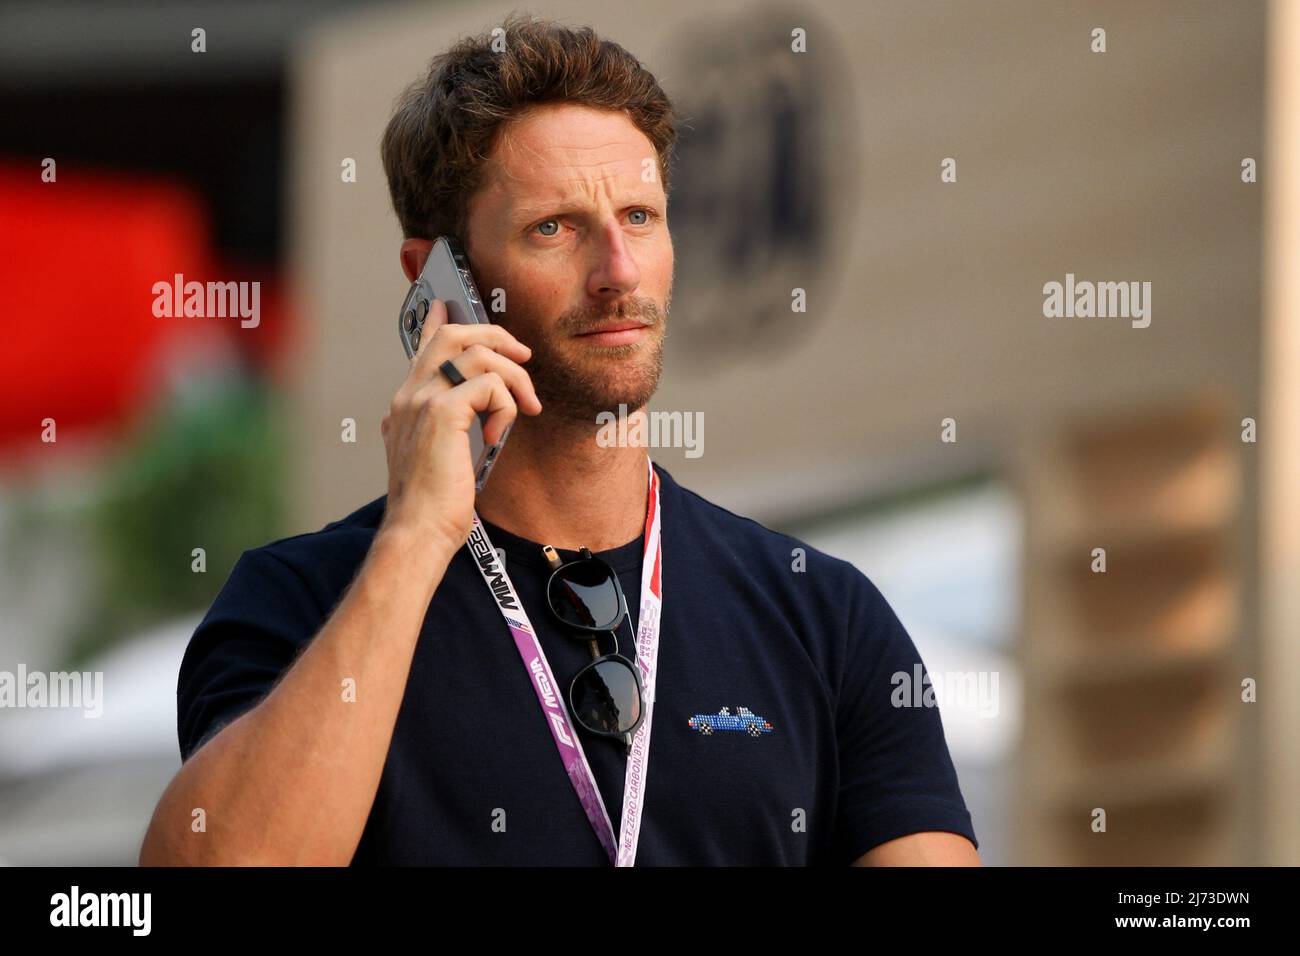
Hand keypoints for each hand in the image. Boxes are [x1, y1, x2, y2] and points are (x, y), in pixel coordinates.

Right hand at [379, 300, 541, 549]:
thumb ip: (447, 428)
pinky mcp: (442, 413)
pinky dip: (505, 406)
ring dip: (514, 378)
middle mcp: (409, 395)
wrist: (417, 532)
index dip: (441, 320)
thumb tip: (475, 415)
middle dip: (496, 336)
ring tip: (523, 409)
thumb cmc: (432, 505)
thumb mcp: (438, 456)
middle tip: (523, 358)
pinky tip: (499, 435)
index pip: (423, 346)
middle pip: (452, 334)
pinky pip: (488, 385)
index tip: (451, 303)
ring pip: (477, 353)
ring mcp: (422, 400)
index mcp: (406, 403)